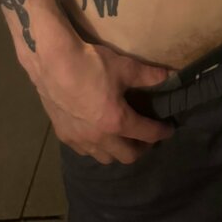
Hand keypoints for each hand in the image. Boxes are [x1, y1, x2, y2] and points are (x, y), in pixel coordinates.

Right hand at [33, 38, 175, 163]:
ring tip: (122, 137)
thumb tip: (168, 75)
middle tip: (146, 137)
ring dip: (117, 151)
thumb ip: (148, 75)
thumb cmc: (92, 64)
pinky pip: (85, 151)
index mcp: (117, 122)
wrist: (53, 63)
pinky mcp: (63, 135)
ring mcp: (79, 139)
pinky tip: (96, 133)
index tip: (168, 130)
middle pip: (127, 156)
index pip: (147, 134)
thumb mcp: (125, 66)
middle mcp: (99, 138)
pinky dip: (96, 147)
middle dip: (141, 149)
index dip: (161, 132)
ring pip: (104, 158)